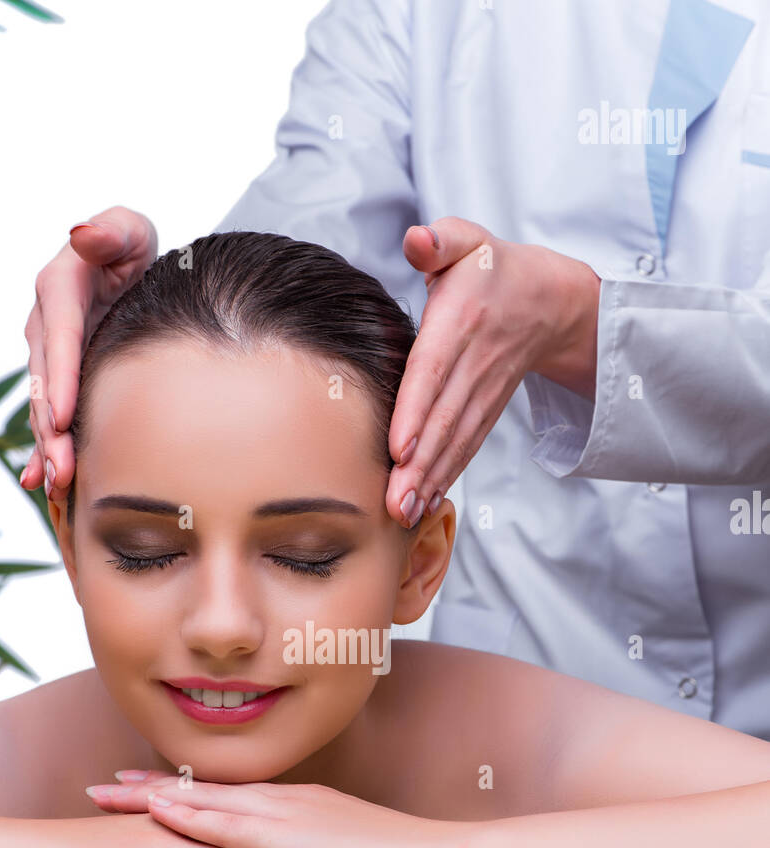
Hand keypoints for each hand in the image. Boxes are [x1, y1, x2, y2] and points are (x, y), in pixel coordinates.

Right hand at [22, 206, 157, 499]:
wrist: (127, 267)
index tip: (61, 416)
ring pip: (43, 407)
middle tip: (63, 470)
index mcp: (59, 289)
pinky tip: (42, 484)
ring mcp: (50, 356)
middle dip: (51, 430)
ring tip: (58, 486)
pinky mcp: (59, 378)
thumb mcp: (127, 229)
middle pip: (45, 384)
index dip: (59, 379)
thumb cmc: (130, 245)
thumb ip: (110, 231)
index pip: (60, 338)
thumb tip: (84, 234)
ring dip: (49, 449)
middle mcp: (46, 326)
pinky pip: (48, 416)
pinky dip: (44, 450)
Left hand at [85, 774, 474, 847]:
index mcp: (305, 810)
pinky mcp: (299, 839)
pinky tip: (160, 816)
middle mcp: (293, 802)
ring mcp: (295, 815)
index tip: (146, 793)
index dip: (187, 795)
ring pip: (210, 801)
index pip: (233, 799)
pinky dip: (194, 818)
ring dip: (156, 798)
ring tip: (109, 794)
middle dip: (153, 789)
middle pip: (208, 792)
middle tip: (104, 785)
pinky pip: (236, 827)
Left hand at [386, 217, 600, 524]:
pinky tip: (426, 503)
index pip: (434, 371)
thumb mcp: (467, 240)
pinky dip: (447, 476)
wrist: (547, 298)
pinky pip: (467, 446)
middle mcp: (474, 363)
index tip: (398, 447)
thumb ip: (439, 240)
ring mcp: (483, 391)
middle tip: (395, 502)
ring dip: (431, 479)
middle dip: (420, 464)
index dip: (417, 410)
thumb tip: (417, 240)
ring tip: (405, 513)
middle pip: (444, 419)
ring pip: (456, 440)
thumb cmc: (489, 268)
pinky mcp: (487, 409)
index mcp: (461, 322)